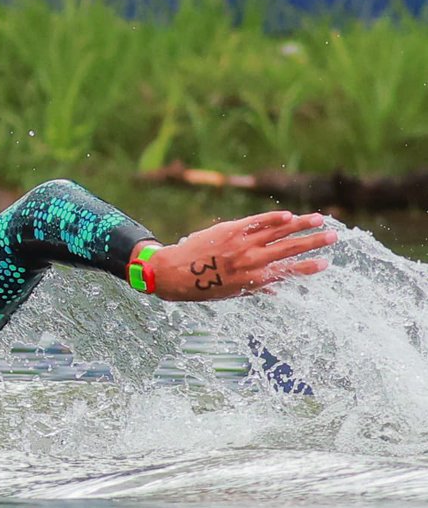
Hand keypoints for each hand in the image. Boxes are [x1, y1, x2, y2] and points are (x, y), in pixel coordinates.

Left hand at [140, 211, 336, 301]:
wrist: (174, 273)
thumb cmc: (203, 287)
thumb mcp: (233, 293)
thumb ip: (257, 288)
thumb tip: (278, 290)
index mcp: (256, 280)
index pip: (289, 271)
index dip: (309, 267)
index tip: (326, 262)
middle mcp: (253, 261)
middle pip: (290, 249)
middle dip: (313, 242)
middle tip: (333, 236)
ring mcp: (242, 244)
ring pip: (278, 232)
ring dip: (300, 225)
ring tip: (319, 219)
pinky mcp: (230, 230)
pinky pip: (256, 222)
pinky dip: (273, 218)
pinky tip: (288, 215)